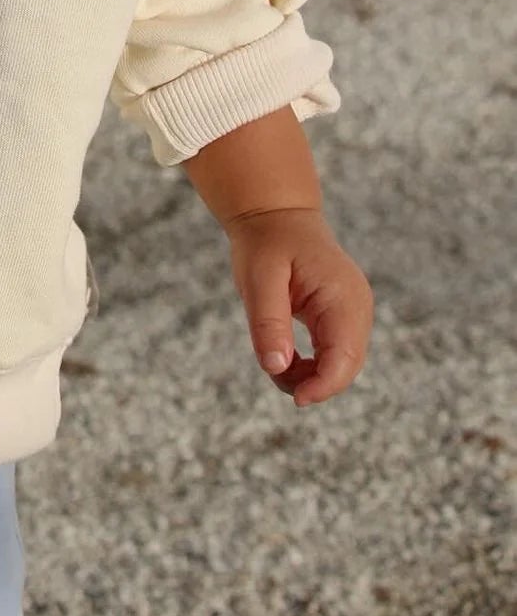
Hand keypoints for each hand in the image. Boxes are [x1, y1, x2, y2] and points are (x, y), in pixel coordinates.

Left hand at [224, 206, 372, 405]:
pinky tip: (285, 355)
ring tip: (274, 358)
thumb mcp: (258, 279)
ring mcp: (354, 313)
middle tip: (272, 372)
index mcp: (342, 295)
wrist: (276, 217)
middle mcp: (357, 307)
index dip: (323, 386)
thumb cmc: (266, 243)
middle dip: (313, 383)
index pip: (345, 357)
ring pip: (341, 365)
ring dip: (310, 376)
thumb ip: (269, 322)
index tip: (295, 398)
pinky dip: (311, 365)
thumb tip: (276, 368)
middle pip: (347, 366)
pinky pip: (334, 354)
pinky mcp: (343, 318)